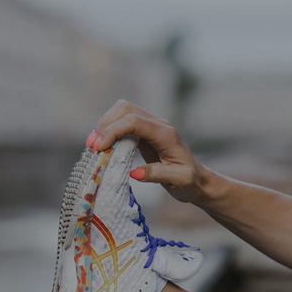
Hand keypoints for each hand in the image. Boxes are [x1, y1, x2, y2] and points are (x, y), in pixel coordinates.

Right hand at [86, 99, 208, 203]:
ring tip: (94, 146)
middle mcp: (158, 125)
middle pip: (125, 109)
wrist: (198, 180)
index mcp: (166, 134)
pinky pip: (123, 123)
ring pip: (122, 112)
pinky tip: (103, 146)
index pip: (134, 122)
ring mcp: (151, 127)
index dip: (113, 131)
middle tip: (93, 147)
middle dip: (105, 124)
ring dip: (105, 125)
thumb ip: (158, 175)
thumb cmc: (190, 182)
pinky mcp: (145, 133)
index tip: (99, 148)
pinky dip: (110, 131)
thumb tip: (134, 173)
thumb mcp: (179, 182)